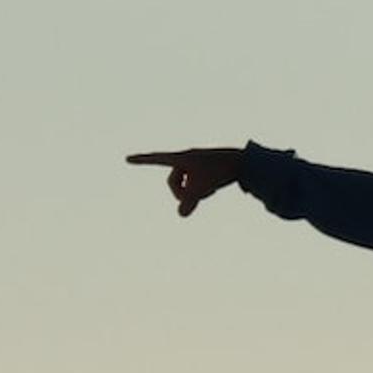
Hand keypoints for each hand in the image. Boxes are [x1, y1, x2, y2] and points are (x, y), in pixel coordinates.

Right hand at [126, 147, 244, 215]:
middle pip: (173, 183)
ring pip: (186, 186)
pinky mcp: (205, 171)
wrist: (244, 162)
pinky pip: (195, 184)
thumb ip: (189, 202)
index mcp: (181, 158)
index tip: (127, 159)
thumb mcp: (202, 189)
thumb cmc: (220, 171)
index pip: (156, 160)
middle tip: (198, 196)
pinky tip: (215, 188)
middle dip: (183, 193)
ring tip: (210, 189)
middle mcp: (186, 160)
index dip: (141, 161)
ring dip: (195, 192)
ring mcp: (195, 166)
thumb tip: (182, 214)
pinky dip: (202, 190)